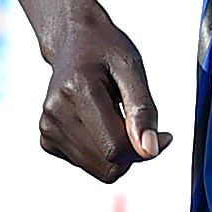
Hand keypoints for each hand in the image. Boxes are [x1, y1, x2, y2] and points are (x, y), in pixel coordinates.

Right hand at [37, 1, 170, 182]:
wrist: (72, 41)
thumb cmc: (104, 49)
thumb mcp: (132, 68)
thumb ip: (143, 110)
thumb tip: (150, 150)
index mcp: (77, 91)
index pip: (115, 149)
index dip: (145, 150)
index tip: (163, 135)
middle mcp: (56, 113)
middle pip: (109, 165)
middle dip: (133, 152)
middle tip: (139, 123)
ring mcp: (48, 128)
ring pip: (101, 170)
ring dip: (119, 152)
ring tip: (116, 116)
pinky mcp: (48, 140)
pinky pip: (89, 165)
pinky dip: (103, 151)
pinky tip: (100, 123)